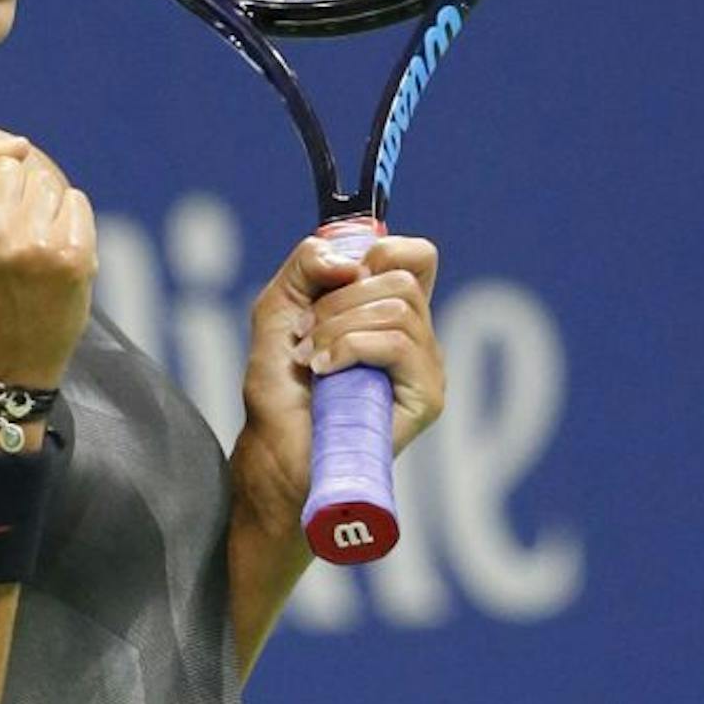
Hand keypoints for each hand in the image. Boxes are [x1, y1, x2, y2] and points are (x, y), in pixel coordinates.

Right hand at [0, 135, 94, 388]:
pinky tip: (50, 259)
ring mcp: (31, 243)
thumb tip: (18, 144)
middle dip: (10, 196)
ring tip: (25, 255)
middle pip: (11, 165)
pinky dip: (68, 223)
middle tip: (2, 245)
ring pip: (45, 182)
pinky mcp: (72, 256)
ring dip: (40, 209)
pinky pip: (76, 203)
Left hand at [235, 231, 444, 513]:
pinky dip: (352, 348)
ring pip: (398, 308)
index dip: (381, 251)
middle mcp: (417, 337)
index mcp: (390, 312)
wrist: (275, 452)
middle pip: (402, 277)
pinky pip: (400, 344)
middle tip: (307, 334)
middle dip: (340, 299)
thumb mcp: (279, 308)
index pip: (417, 257)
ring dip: (338, 327)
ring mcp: (425, 367)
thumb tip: (353, 260)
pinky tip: (325, 372)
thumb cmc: (279, 390)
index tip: (338, 280)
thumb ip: (308, 265)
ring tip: (311, 359)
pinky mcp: (427, 396)